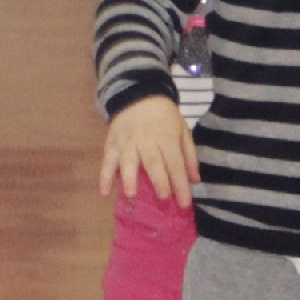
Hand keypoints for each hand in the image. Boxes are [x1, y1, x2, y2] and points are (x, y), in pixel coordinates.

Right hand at [100, 94, 195, 208]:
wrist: (138, 95)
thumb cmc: (164, 117)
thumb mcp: (182, 130)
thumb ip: (189, 156)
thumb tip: (194, 181)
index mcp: (167, 137)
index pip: (175, 163)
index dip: (180, 184)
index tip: (185, 203)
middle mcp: (146, 140)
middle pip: (153, 162)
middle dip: (159, 180)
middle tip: (163, 198)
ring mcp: (126, 142)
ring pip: (128, 161)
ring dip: (129, 178)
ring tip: (131, 195)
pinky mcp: (111, 144)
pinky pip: (107, 161)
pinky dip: (104, 177)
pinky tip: (105, 192)